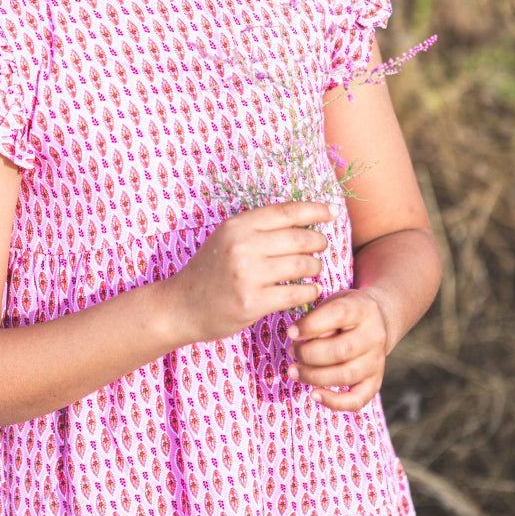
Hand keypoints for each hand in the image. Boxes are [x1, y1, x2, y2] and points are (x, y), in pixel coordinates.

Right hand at [167, 201, 333, 344]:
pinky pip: (296, 293)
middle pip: (299, 237)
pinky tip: (309, 290)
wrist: (180, 306)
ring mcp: (247, 275)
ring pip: (302, 265)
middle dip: (318, 241)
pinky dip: (310, 290)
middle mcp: (242, 246)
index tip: (333, 212)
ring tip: (313, 269)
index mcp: (237, 225)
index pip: (285, 212)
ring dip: (315, 267)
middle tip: (321, 246)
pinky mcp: (252, 302)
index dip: (314, 210)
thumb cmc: (209, 271)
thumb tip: (302, 219)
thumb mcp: (226, 239)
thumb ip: (258, 229)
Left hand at [285, 287, 389, 411]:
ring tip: (293, 371)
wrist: (378, 321)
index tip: (291, 332)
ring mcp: (376, 361)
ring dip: (314, 376)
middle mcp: (374, 336)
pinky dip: (334, 402)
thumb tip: (301, 338)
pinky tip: (314, 394)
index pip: (339, 314)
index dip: (311, 325)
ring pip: (346, 375)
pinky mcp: (375, 382)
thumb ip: (319, 316)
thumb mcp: (334, 302)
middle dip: (309, 354)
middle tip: (292, 352)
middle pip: (342, 350)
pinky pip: (357, 399)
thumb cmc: (345, 312)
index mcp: (363, 309)